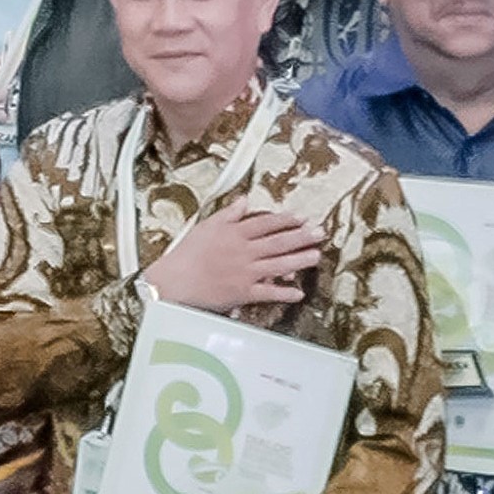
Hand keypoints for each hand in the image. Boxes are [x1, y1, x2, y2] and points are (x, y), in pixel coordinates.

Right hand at [149, 203, 319, 315]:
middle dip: (302, 237)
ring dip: (300, 261)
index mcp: (235, 234)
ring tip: (316, 256)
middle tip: (320, 233)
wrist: (173, 281)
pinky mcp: (243, 293)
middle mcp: (244, 252)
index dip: (286, 220)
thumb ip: (229, 213)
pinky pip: (268, 293)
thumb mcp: (206, 226)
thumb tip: (245, 199)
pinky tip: (299, 292)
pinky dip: (284, 293)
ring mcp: (245, 273)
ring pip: (279, 265)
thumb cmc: (186, 253)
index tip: (302, 218)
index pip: (266, 223)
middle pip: (278, 242)